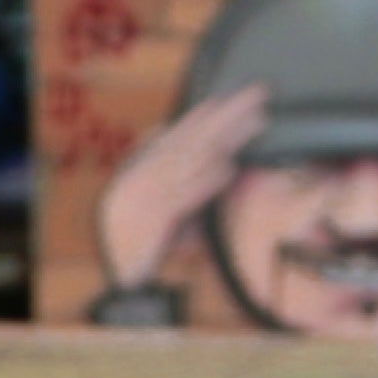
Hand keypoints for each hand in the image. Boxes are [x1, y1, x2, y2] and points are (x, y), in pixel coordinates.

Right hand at [98, 82, 272, 289]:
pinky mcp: (150, 224)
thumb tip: (210, 164)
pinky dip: (204, 183)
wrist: (119, 283)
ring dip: (226, 139)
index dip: (199, 117)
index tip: (224, 98)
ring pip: (191, 161)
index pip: (172, 138)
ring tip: (257, 122)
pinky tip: (227, 169)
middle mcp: (139, 181)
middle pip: (189, 140)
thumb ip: (179, 188)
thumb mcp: (157, 211)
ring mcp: (143, 201)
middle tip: (256, 93)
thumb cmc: (140, 247)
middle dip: (225, 115)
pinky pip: (181, 199)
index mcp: (136, 174)